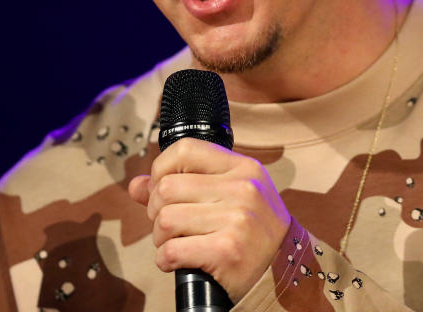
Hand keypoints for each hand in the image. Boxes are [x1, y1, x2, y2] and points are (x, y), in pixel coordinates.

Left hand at [128, 137, 291, 302]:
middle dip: (156, 211)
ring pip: (165, 219)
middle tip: (170, 225)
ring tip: (176, 243)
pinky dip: (166, 260)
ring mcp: (237, 220)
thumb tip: (137, 185)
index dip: (161, 169)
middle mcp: (243, 189)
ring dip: (161, 238)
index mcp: (243, 168)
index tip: (162, 189)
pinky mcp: (227, 251)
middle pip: (167, 188)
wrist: (285, 272)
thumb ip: (185, 184)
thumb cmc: (254, 231)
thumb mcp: (231, 195)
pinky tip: (178, 262)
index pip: (185, 149)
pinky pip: (171, 251)